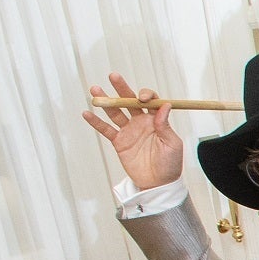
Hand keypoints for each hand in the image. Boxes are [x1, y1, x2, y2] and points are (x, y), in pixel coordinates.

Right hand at [79, 71, 184, 190]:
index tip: (141, 97)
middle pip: (130, 101)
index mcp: (156, 120)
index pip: (150, 101)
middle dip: (122, 88)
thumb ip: (165, 125)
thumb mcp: (172, 144)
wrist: (158, 183)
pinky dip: (96, 122)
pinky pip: (106, 129)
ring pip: (115, 112)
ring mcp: (129, 131)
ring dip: (105, 101)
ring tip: (95, 90)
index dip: (146, 95)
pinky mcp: (119, 141)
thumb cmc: (170, 164)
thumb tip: (165, 105)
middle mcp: (141, 122)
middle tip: (113, 76)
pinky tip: (86, 113)